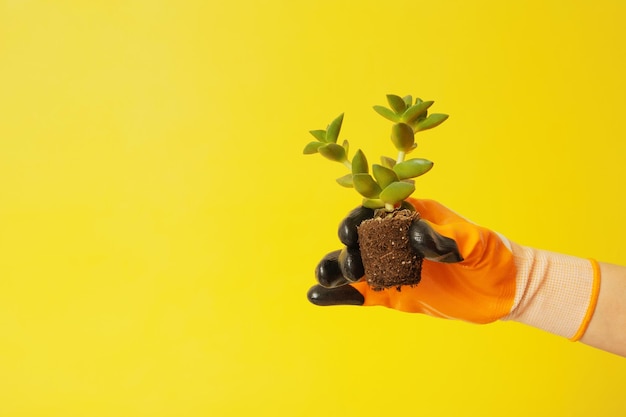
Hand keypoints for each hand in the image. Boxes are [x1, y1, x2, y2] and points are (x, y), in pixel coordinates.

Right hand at [307, 199, 517, 323]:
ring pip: (354, 266)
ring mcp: (390, 268)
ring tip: (323, 280)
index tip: (351, 231)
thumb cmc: (490, 255)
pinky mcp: (390, 295)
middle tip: (352, 265)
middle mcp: (394, 240)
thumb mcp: (474, 242)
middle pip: (359, 239)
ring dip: (335, 270)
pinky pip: (360, 294)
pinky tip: (317, 296)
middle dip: (348, 248)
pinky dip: (338, 295)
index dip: (359, 219)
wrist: (501, 291)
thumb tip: (414, 234)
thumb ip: (445, 236)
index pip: (377, 212)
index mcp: (410, 217)